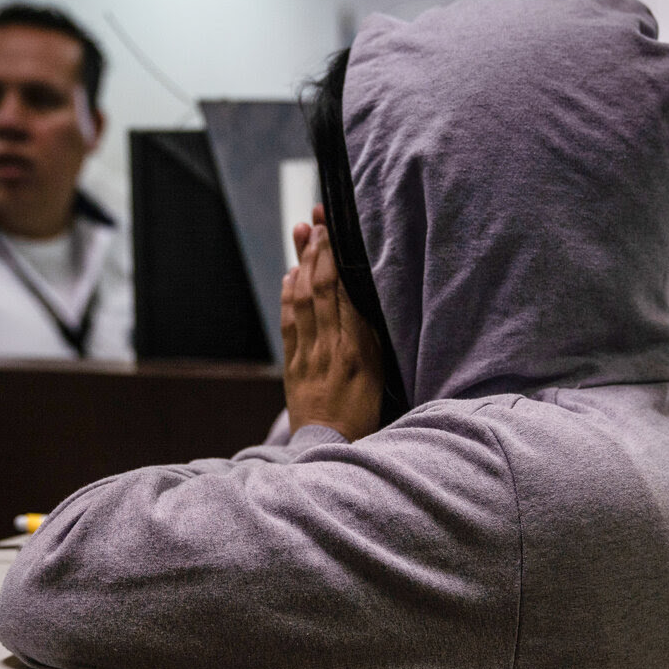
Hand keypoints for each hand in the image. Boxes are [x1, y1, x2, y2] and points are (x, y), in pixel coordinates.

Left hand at [281, 207, 382, 441]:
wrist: (331, 449)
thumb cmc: (364, 416)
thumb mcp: (380, 377)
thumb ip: (370, 339)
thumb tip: (360, 301)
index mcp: (356, 349)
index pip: (342, 292)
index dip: (334, 257)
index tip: (332, 228)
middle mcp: (329, 347)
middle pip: (319, 288)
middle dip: (316, 250)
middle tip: (316, 219)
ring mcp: (307, 355)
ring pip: (300, 299)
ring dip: (300, 263)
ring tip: (301, 233)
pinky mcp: (293, 365)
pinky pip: (289, 322)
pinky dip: (288, 294)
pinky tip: (290, 274)